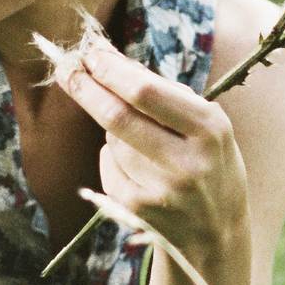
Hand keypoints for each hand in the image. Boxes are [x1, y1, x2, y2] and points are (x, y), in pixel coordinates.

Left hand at [55, 34, 251, 258]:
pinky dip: (113, 157)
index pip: (146, 93)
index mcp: (209, 129)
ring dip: (112, 127)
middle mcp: (186, 161)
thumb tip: (110, 60)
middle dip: (86, 88)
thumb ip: (164, 94)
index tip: (90, 53)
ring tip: (141, 137)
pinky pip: (108, 166)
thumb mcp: (206, 125)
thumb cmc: (209, 163)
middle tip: (67, 69)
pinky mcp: (138, 210)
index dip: (111, 71)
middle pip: (117, 116)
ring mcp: (160, 189)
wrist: (216, 231)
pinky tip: (138, 168)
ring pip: (112, 140)